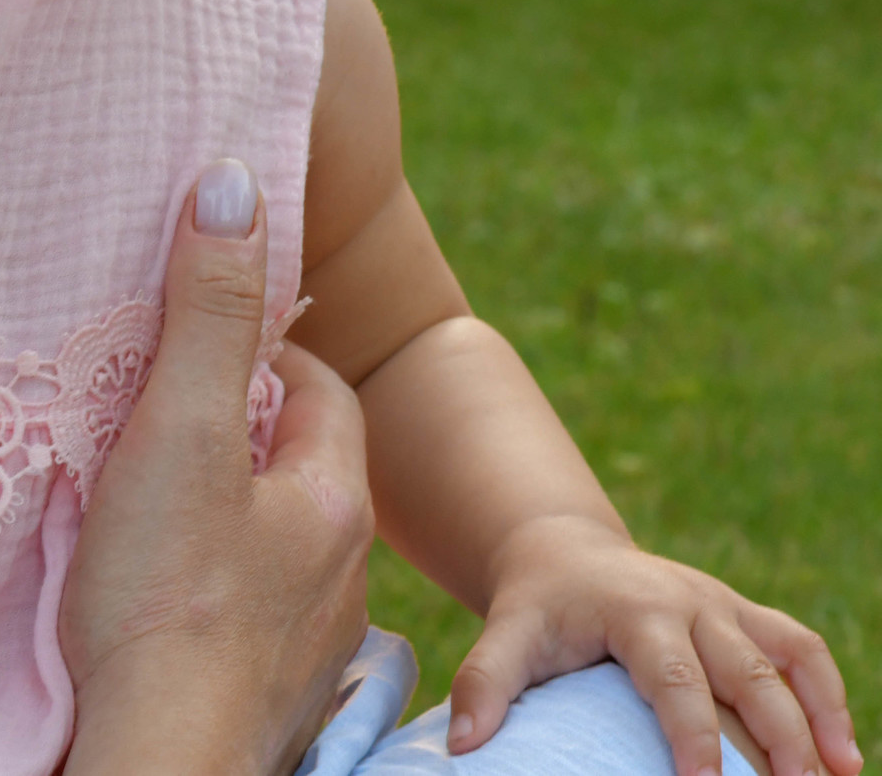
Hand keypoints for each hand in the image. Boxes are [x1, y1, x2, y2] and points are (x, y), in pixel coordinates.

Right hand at [61, 159, 375, 775]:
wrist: (159, 763)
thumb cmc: (165, 600)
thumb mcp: (176, 431)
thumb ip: (204, 311)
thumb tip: (236, 181)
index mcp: (331, 499)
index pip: (318, 387)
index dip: (258, 351)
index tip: (194, 340)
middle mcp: (341, 573)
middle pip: (297, 465)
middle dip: (236, 429)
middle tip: (157, 412)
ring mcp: (308, 644)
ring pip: (275, 544)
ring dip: (226, 512)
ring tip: (149, 499)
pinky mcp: (265, 696)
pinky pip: (248, 613)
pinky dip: (212, 587)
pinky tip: (161, 594)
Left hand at [453, 514, 857, 775]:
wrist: (564, 552)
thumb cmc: (537, 606)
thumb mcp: (505, 633)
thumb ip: (485, 683)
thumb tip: (462, 746)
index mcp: (636, 610)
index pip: (674, 679)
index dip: (694, 734)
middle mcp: (691, 602)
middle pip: (746, 674)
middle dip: (778, 738)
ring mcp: (725, 607)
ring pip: (787, 659)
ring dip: (819, 720)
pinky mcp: (746, 615)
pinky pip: (800, 649)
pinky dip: (829, 696)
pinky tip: (845, 754)